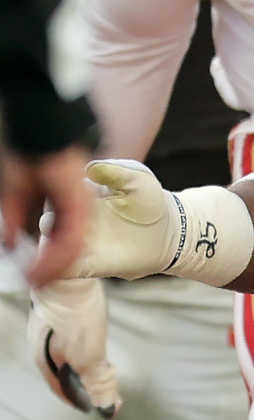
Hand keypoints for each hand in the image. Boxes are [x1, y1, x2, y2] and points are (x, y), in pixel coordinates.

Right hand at [1, 144, 92, 286]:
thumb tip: (8, 243)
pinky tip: (41, 271)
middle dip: (48, 269)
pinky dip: (55, 259)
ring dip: (51, 269)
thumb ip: (15, 220)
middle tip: (34, 284)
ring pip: (69, 250)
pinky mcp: (79, 208)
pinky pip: (71, 241)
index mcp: (64, 206)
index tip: (31, 273)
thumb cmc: (30, 158)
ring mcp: (79, 210)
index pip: (58, 239)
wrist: (45, 135)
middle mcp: (75, 210)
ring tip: (36, 283)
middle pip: (66, 249)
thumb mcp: (17, 195)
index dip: (45, 258)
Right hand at [28, 277, 120, 417]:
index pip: (58, 387)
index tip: (89, 406)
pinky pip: (66, 328)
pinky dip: (78, 337)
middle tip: (92, 385)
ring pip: (60, 347)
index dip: (75, 398)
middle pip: (57, 367)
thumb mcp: (90, 355)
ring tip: (92, 359)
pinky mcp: (57, 303)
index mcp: (45, 358)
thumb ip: (98, 382)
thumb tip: (109, 410)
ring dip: (76, 357)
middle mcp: (40, 340)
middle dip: (73, 378)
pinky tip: (86, 328)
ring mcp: (46, 320)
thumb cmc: (75, 316)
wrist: (67, 272)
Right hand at [43, 159, 253, 287]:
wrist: (170, 231)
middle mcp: (76, 220)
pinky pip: (67, 269)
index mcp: (83, 196)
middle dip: (46, 223)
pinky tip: (57, 267)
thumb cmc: (152, 200)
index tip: (49, 193)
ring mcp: (82, 243)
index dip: (49, 194)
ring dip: (46, 249)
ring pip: (52, 248)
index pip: (56, 194)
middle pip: (48, 222)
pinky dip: (57, 269)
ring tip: (50, 247)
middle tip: (50, 223)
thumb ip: (115, 172)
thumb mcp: (139, 180)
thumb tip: (89, 168)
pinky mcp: (91, 264)